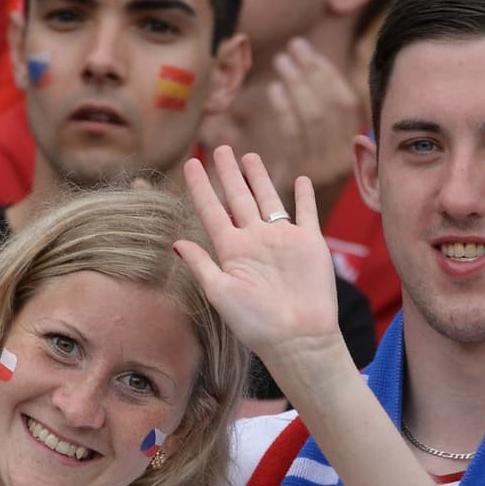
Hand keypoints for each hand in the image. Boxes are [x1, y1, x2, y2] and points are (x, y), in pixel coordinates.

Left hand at [173, 145, 341, 369]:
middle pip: (238, 198)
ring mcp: (282, 240)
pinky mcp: (309, 243)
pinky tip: (300, 179)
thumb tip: (175, 243)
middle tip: (219, 147)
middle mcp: (255, 241)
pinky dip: (304, 196)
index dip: (200, 187)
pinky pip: (306, 213)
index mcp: (231, 251)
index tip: (189, 163)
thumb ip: (201, 265)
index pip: (211, 211)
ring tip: (249, 156)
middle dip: (229, 173)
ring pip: (268, 199)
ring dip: (260, 177)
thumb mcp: (220, 294)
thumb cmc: (256, 323)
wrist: (297, 338)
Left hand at [263, 38, 363, 204]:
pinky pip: (296, 139)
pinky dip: (286, 111)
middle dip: (311, 72)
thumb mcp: (330, 172)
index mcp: (356, 153)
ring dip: (297, 85)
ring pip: (314, 118)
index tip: (309, 52)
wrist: (302, 259)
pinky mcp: (307, 180)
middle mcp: (343, 161)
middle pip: (328, 106)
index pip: (344, 103)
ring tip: (281, 62)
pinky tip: (274, 92)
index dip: (327, 75)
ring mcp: (326, 173)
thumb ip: (332, 139)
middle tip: (293, 48)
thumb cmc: (311, 212)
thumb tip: (338, 107)